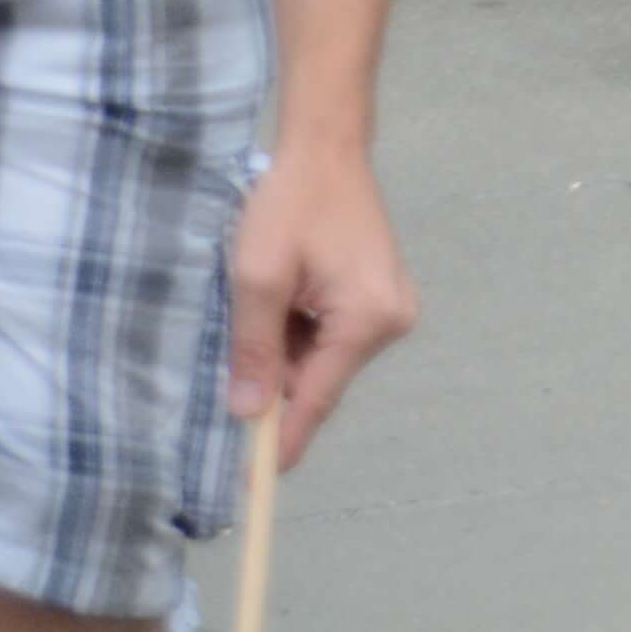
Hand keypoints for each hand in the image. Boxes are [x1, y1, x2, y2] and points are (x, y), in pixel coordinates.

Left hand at [224, 138, 418, 471]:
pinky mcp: (380, 298)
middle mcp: (391, 321)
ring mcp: (391, 309)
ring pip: (322, 360)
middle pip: (319, 380)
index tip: (252, 480)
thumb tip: (247, 413)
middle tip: (239, 334)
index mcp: (367, 320)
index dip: (281, 438)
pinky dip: (299, 332)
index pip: (317, 399)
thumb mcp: (257, 278)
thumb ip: (254, 348)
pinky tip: (284, 297)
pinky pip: (331, 338)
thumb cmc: (289, 206)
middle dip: (275, 374)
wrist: (325, 150)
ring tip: (263, 300)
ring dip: (285, 349)